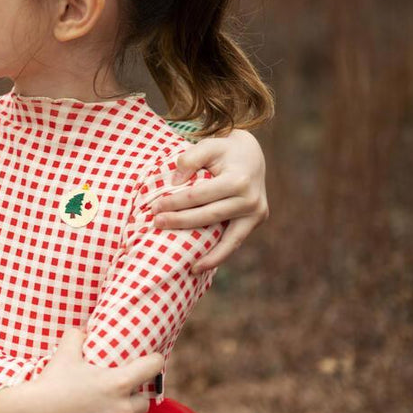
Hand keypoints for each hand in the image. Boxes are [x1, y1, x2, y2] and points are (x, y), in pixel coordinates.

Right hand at [0, 328, 161, 412]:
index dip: (154, 361)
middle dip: (135, 397)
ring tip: (108, 411)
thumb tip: (81, 330)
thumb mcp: (65, 353)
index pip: (152, 367)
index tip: (154, 360)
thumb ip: (76, 337)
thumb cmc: (52, 383)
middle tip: (121, 392)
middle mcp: (124, 407)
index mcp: (119, 382)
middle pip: (145, 403)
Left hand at [151, 128, 267, 272]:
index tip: (154, 207)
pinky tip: (200, 266)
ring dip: (205, 253)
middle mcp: (251, 199)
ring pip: (227, 238)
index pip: (199, 196)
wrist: (251, 154)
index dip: (175, 203)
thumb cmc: (224, 150)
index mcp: (238, 180)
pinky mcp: (257, 220)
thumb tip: (174, 183)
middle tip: (157, 223)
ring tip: (185, 266)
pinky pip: (235, 242)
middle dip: (181, 222)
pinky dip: (219, 255)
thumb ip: (190, 159)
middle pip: (209, 216)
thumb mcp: (208, 145)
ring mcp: (257, 213)